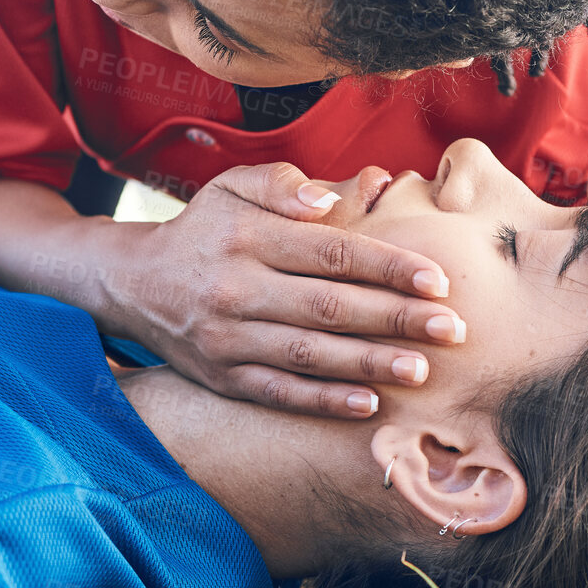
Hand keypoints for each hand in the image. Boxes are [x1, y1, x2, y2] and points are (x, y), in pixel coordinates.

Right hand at [128, 162, 465, 418]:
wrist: (134, 283)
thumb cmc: (205, 229)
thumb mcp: (232, 188)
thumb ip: (284, 183)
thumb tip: (336, 195)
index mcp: (246, 236)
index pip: (331, 252)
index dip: (388, 266)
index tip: (438, 280)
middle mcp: (234, 288)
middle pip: (329, 306)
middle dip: (396, 318)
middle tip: (453, 328)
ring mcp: (226, 338)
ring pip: (309, 354)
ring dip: (370, 363)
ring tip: (422, 369)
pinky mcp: (222, 377)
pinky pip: (278, 392)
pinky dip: (323, 401)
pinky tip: (368, 404)